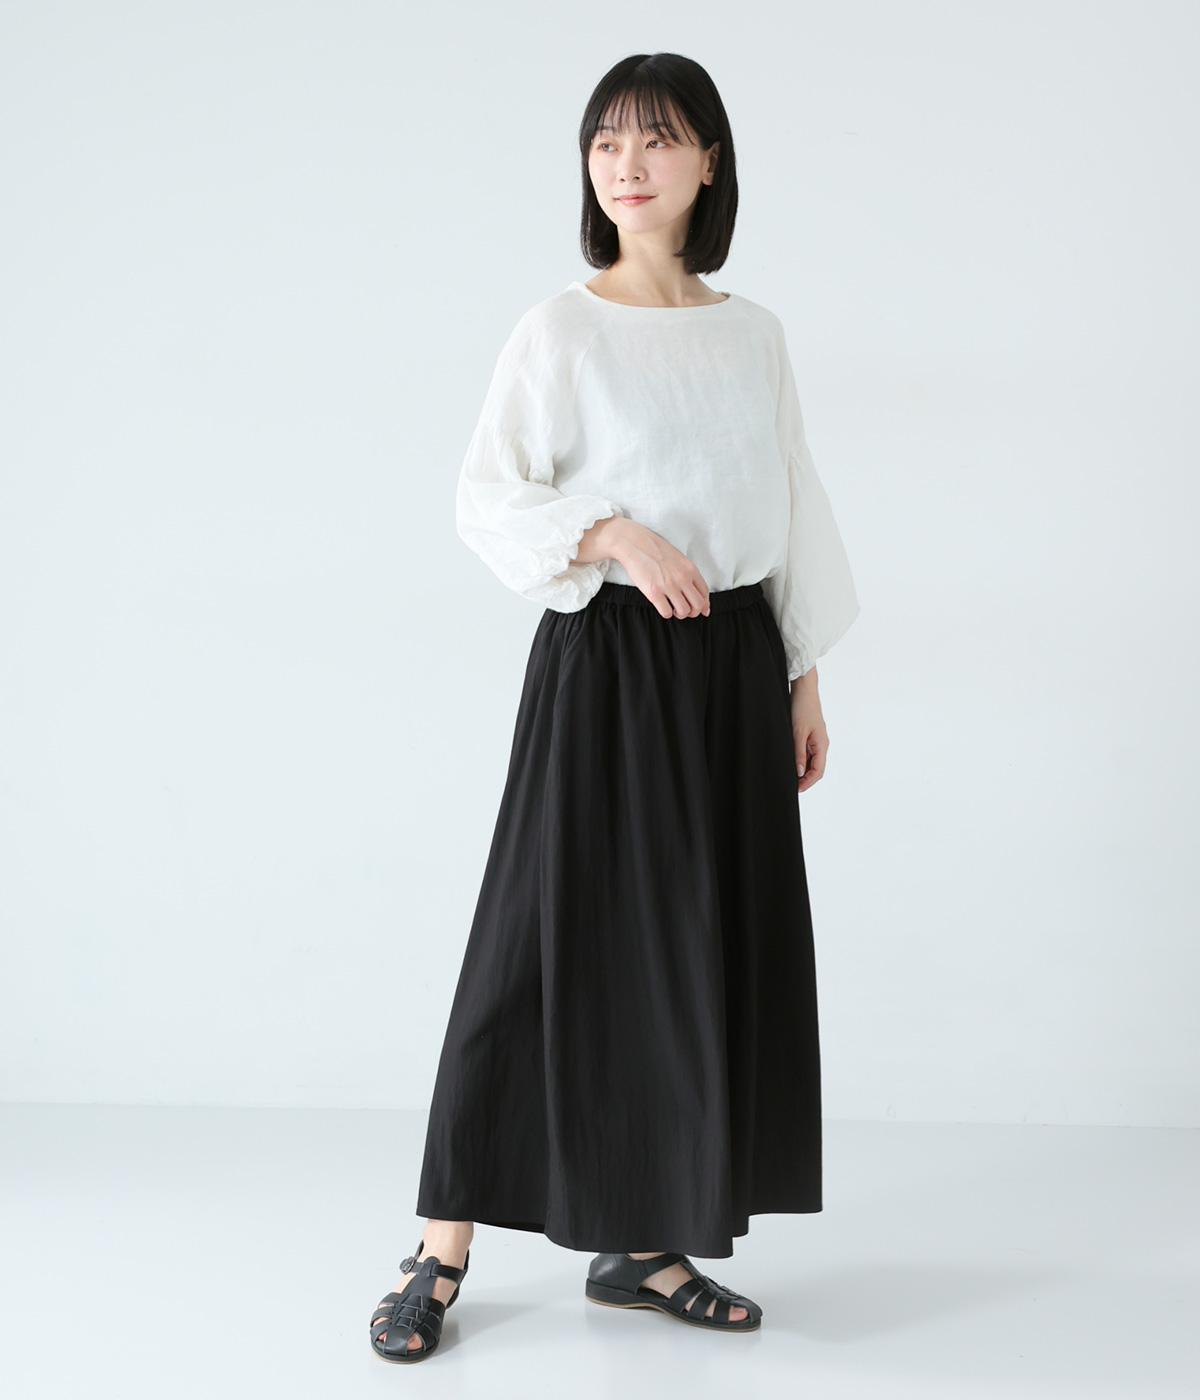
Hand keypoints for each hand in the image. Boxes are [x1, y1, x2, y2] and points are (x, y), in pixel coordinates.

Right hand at [592, 517, 709, 617]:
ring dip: (679, 613)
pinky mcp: (654, 593)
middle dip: (692, 612)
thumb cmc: (655, 549)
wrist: (635, 543)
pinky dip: (666, 613)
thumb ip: (688, 573)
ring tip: (673, 608)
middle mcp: (682, 578)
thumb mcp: (679, 558)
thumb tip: (694, 591)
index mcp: (690, 569)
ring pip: (683, 612)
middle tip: (685, 609)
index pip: (704, 593)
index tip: (701, 610)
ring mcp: (668, 586)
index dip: (704, 605)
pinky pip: (666, 612)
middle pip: (697, 605)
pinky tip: (662, 606)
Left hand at [790, 670, 829, 791]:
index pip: (818, 771)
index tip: (796, 790)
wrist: (804, 689)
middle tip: (791, 786)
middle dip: (805, 780)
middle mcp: (821, 744)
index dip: (808, 783)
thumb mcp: (797, 732)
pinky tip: (791, 763)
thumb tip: (800, 772)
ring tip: (789, 777)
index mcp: (822, 745)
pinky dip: (801, 761)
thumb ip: (799, 753)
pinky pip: (808, 753)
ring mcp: (816, 740)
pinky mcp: (810, 735)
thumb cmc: (802, 707)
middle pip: (816, 769)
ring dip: (802, 771)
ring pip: (812, 762)